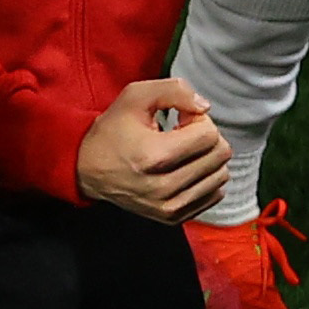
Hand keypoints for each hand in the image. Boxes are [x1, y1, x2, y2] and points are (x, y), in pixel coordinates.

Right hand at [75, 77, 229, 220]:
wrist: (87, 169)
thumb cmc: (113, 130)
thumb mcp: (137, 96)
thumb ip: (176, 90)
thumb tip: (206, 108)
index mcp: (154, 156)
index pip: (210, 135)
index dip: (200, 120)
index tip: (181, 121)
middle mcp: (162, 187)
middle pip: (219, 156)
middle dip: (207, 138)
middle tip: (183, 135)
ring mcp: (168, 207)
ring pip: (220, 176)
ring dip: (207, 158)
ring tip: (182, 152)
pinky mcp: (172, 218)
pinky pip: (214, 195)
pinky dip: (206, 178)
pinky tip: (184, 169)